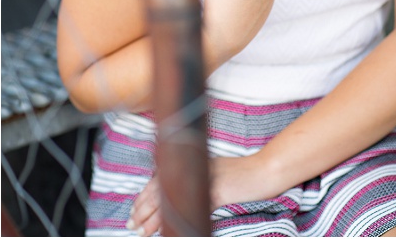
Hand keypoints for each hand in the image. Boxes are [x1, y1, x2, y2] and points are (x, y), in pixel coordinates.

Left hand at [130, 154, 290, 235]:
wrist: (264, 169)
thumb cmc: (240, 172)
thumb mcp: (210, 170)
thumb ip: (191, 177)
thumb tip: (173, 193)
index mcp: (187, 165)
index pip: (156, 183)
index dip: (142, 200)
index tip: (133, 214)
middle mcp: (191, 171)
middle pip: (158, 193)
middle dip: (142, 212)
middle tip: (132, 226)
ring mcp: (202, 182)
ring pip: (170, 203)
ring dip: (154, 219)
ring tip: (142, 232)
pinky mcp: (216, 193)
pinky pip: (192, 209)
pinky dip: (178, 221)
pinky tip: (169, 231)